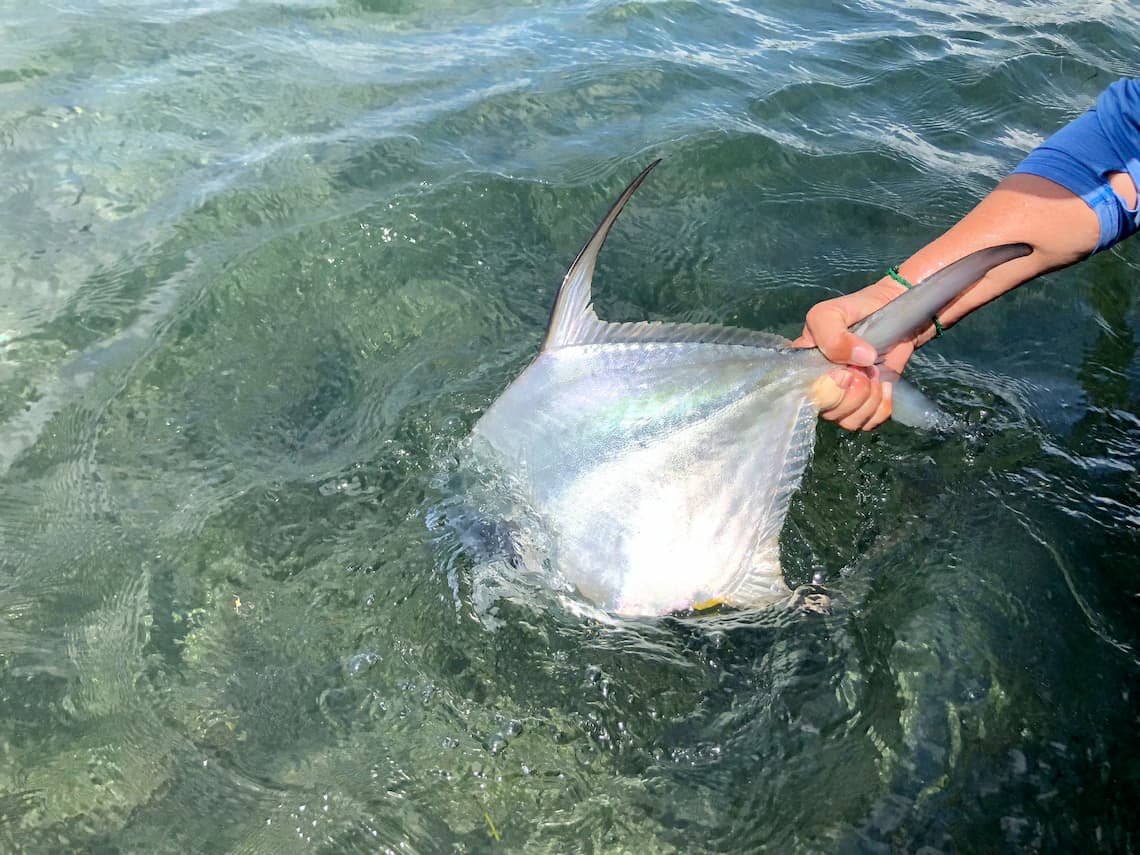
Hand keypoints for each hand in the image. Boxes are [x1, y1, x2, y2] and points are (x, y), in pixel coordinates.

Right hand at [794, 278, 915, 430]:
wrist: (893, 310)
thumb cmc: (857, 310)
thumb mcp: (833, 313)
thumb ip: (833, 336)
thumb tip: (859, 360)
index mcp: (803, 366)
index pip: (803, 394)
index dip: (826, 390)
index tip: (844, 372)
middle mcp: (821, 387)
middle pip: (828, 412)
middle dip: (853, 394)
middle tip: (865, 370)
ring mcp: (844, 398)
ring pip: (848, 421)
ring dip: (869, 401)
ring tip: (876, 375)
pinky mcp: (868, 405)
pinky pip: (869, 423)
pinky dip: (882, 407)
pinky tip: (886, 385)